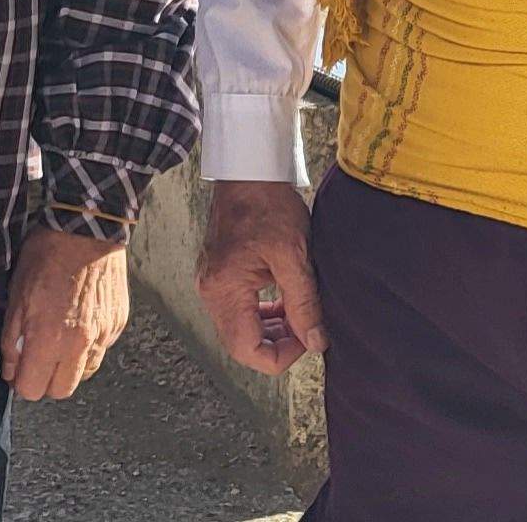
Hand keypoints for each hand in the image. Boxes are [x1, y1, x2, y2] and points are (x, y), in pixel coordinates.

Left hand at [1, 226, 130, 401]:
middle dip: (45, 381)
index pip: (32, 390)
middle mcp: (80, 344)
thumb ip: (11, 341)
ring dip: (68, 366)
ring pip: (84, 374)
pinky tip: (78, 322)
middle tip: (37, 357)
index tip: (18, 367)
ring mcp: (103, 335)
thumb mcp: (16, 297)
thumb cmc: (46, 257)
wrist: (86, 229)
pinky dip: (88, 345)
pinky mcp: (118, 324)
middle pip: (61, 391)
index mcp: (49, 339)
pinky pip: (101, 350)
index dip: (21, 381)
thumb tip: (11, 370)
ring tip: (59, 339)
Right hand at [194, 180, 323, 374]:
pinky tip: (286, 300)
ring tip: (301, 313)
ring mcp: (211, 283)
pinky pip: (238, 310)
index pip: (247, 349)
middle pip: (241, 343)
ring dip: (272, 329)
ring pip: (241, 328)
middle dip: (278, 343)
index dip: (282, 356)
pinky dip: (263, 313)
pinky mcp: (219, 275)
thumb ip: (304, 303)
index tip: (309, 339)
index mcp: (224, 290)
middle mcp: (210, 292)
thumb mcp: (294, 255)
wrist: (248, 170)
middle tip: (309, 327)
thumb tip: (316, 342)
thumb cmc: (268, 205)